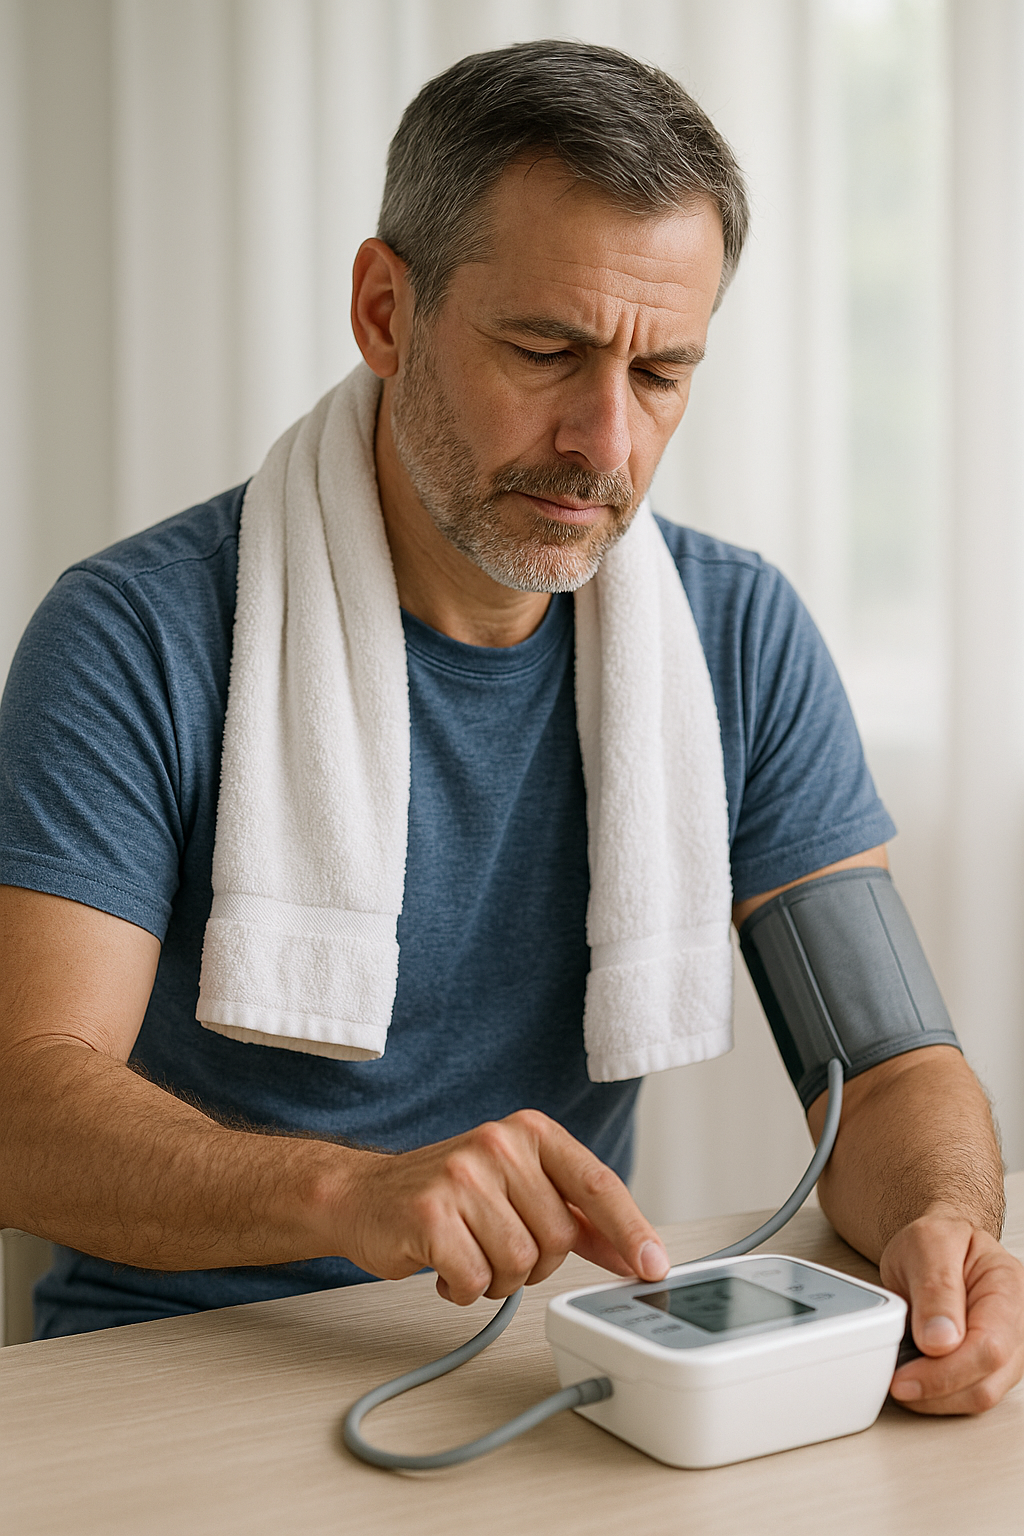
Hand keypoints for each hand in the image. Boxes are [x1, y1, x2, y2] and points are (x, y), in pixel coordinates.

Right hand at [330, 1109, 669, 1305]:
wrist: (363, 1196)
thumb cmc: (448, 1195)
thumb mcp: (519, 1188)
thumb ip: (577, 1217)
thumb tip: (636, 1252)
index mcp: (530, 1132)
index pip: (597, 1183)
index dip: (631, 1229)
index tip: (654, 1266)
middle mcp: (498, 1143)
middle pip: (558, 1239)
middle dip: (534, 1263)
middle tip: (496, 1247)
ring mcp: (461, 1176)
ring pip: (519, 1265)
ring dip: (496, 1279)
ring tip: (468, 1253)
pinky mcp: (429, 1214)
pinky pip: (475, 1281)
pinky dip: (462, 1289)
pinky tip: (443, 1265)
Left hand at [881, 1211, 1023, 1413]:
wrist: (936, 1246)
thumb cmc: (937, 1242)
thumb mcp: (927, 1243)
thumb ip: (935, 1288)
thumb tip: (940, 1341)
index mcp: (1007, 1286)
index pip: (990, 1346)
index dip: (946, 1370)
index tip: (904, 1374)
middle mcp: (1015, 1323)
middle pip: (987, 1381)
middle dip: (935, 1390)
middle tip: (895, 1381)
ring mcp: (1006, 1349)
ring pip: (978, 1396)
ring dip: (934, 1397)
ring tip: (900, 1374)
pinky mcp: (987, 1367)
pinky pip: (966, 1396)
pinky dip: (936, 1395)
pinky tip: (913, 1377)